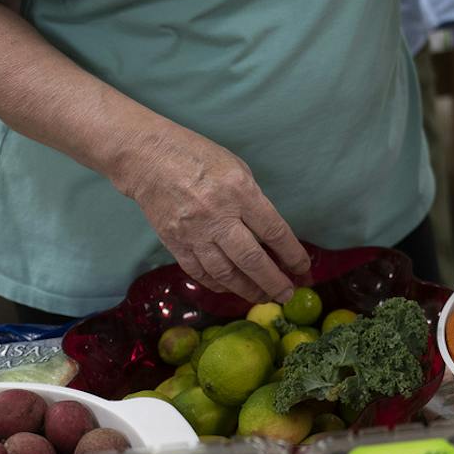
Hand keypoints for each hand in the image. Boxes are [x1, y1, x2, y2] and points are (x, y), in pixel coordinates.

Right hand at [111, 124, 310, 303]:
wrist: (149, 159)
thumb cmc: (199, 157)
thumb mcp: (237, 169)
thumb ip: (254, 201)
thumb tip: (271, 236)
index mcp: (239, 192)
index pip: (274, 231)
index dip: (292, 255)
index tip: (303, 268)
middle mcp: (217, 216)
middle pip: (252, 260)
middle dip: (274, 282)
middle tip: (288, 295)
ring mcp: (193, 233)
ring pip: (226, 274)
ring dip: (248, 290)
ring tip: (264, 296)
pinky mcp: (174, 244)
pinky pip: (200, 273)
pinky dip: (218, 285)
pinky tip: (232, 288)